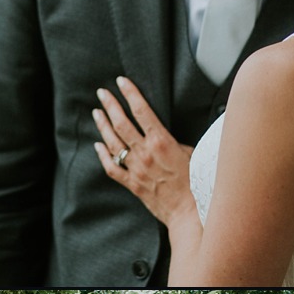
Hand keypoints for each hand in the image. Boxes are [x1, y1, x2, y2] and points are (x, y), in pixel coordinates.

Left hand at [93, 78, 192, 223]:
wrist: (189, 212)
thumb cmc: (197, 184)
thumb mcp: (193, 154)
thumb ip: (176, 142)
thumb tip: (168, 136)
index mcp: (162, 142)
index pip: (142, 111)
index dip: (130, 93)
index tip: (121, 82)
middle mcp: (145, 153)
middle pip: (121, 123)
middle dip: (110, 105)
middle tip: (102, 93)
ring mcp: (136, 169)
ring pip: (113, 143)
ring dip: (103, 126)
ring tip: (97, 113)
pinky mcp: (132, 184)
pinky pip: (112, 167)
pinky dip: (103, 155)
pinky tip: (98, 145)